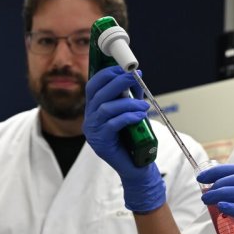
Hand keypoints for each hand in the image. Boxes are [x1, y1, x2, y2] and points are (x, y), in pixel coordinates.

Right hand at [84, 66, 164, 212]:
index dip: (107, 74)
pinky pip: (112, 124)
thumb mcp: (130, 111)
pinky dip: (128, 117)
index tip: (124, 68)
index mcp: (94, 109)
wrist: (135, 165)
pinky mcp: (101, 142)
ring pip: (107, 108)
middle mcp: (89, 118)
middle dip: (118, 82)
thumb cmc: (133, 137)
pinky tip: (139, 116)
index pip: (93, 85)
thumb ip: (129, 96)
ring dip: (128, 103)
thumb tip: (135, 76)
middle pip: (99, 93)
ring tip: (144, 105)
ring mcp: (92, 131)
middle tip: (135, 78)